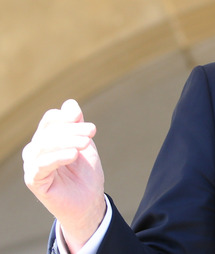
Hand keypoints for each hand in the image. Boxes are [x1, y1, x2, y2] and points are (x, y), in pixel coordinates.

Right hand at [22, 99, 106, 249]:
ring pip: (44, 145)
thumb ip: (77, 124)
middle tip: (92, 131)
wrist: (89, 201)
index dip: (69, 118)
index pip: (51, 119)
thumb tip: (70, 103)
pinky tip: (73, 155)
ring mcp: (33, 165)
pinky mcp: (34, 180)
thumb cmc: (85, 173)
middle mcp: (36, 150)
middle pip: (49, 131)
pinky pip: (41, 165)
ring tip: (86, 143)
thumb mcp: (85, 144)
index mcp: (48, 138)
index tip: (90, 125)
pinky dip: (58, 157)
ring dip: (67, 141)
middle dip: (72, 129)